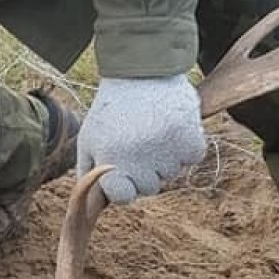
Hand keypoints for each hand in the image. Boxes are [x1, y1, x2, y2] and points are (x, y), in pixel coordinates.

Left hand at [77, 73, 205, 202]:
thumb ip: (87, 174)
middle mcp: (140, 161)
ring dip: (164, 158)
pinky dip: (185, 147)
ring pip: (171, 174)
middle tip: (137, 140)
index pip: (122, 197)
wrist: (141, 70)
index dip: (122, 183)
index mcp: (112, 161)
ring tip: (152, 129)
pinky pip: (191, 158)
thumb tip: (91, 208)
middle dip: (143, 170)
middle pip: (148, 188)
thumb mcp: (89, 139)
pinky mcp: (191, 139)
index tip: (121, 165)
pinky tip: (171, 127)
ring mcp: (167, 151)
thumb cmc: (111, 109)